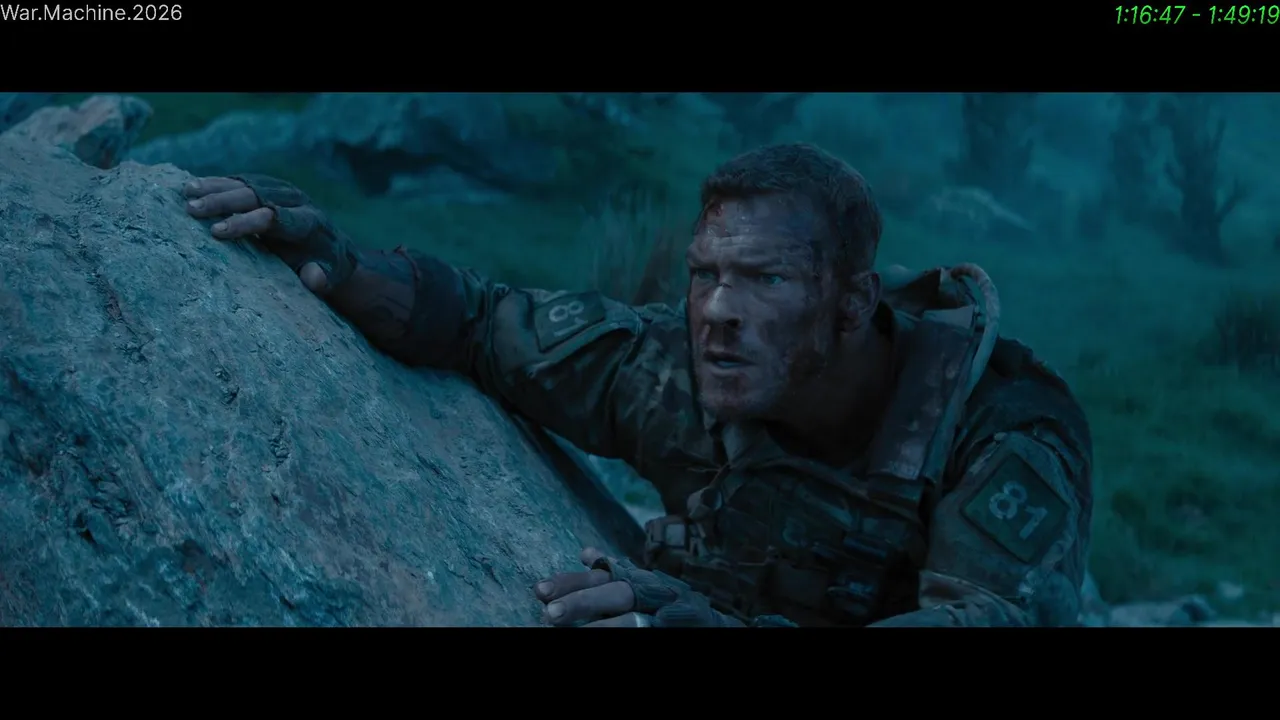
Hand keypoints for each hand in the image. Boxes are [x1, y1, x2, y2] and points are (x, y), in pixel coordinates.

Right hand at [183, 174, 356, 295]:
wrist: (331, 245)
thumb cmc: (324, 266)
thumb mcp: (328, 277)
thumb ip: (321, 278)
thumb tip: (313, 277)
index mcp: (308, 222)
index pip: (274, 218)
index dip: (245, 223)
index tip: (217, 231)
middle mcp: (295, 200)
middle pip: (256, 196)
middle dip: (223, 202)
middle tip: (192, 210)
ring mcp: (281, 190)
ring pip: (246, 184)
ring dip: (215, 187)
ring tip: (186, 193)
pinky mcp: (269, 186)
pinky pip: (241, 181)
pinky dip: (217, 182)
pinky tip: (192, 185)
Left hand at [533, 547, 743, 627]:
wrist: (716, 626)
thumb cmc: (671, 606)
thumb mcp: (644, 584)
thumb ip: (615, 573)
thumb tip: (585, 552)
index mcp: (639, 579)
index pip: (601, 576)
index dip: (570, 582)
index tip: (538, 590)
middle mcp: (655, 592)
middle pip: (617, 592)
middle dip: (582, 603)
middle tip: (549, 614)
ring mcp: (669, 613)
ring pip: (634, 619)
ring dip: (603, 628)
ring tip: (579, 636)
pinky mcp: (679, 628)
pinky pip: (649, 632)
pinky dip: (624, 634)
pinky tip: (603, 637)